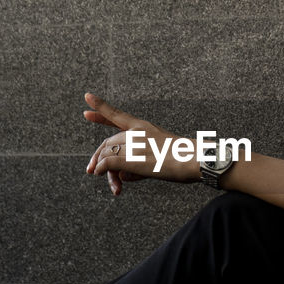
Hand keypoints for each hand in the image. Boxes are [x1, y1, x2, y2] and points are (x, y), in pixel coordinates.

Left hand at [83, 93, 198, 194]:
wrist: (196, 160)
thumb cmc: (185, 159)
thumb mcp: (159, 156)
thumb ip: (137, 164)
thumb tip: (121, 175)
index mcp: (145, 127)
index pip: (118, 116)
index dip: (101, 107)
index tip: (87, 98)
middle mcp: (137, 132)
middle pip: (109, 142)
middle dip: (98, 156)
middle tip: (91, 170)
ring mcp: (135, 144)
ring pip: (108, 153)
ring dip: (103, 169)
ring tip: (113, 185)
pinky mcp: (134, 158)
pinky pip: (109, 162)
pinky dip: (102, 169)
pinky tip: (100, 174)